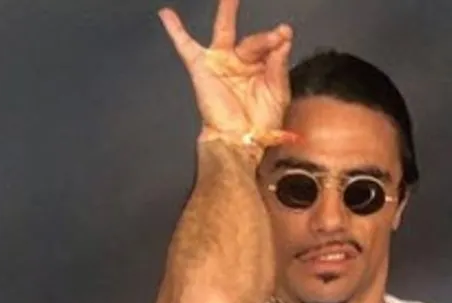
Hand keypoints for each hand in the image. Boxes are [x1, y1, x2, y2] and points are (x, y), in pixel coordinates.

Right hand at [158, 0, 298, 147]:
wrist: (239, 139)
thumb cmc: (260, 121)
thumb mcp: (277, 92)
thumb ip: (279, 65)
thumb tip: (283, 38)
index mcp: (260, 68)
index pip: (271, 50)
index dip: (279, 45)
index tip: (285, 40)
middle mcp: (241, 62)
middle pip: (253, 41)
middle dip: (265, 36)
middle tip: (280, 31)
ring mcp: (221, 62)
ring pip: (225, 32)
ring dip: (227, 12)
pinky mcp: (202, 67)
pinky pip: (185, 46)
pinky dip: (175, 30)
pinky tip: (166, 14)